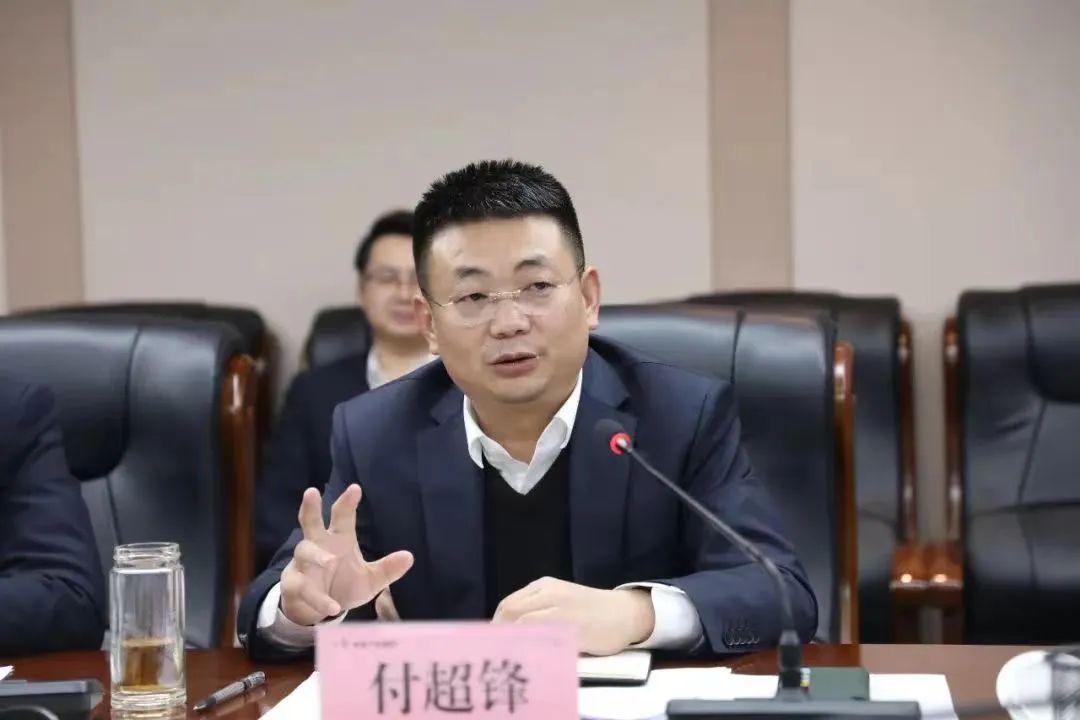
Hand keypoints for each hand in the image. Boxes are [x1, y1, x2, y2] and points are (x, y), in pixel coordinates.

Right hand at [279, 484, 413, 625]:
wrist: (320, 611)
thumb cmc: (344, 585)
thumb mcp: (370, 580)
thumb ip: (387, 569)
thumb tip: (409, 557)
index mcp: (339, 539)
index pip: (342, 516)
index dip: (347, 502)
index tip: (355, 488)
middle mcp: (318, 546)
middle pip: (310, 521)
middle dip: (311, 507)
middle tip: (312, 492)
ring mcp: (303, 564)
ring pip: (304, 552)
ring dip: (316, 556)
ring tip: (330, 561)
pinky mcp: (293, 584)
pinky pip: (302, 587)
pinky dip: (318, 597)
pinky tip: (333, 606)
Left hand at [492, 577, 654, 655]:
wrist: (624, 613)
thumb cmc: (591, 610)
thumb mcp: (561, 599)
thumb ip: (538, 608)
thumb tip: (508, 630)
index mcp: (545, 585)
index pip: (508, 604)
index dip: (496, 624)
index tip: (491, 642)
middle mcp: (550, 593)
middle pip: (511, 611)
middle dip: (498, 633)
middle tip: (496, 652)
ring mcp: (561, 608)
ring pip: (524, 622)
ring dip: (512, 640)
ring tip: (509, 655)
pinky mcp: (573, 627)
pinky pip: (544, 636)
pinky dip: (531, 645)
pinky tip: (529, 656)